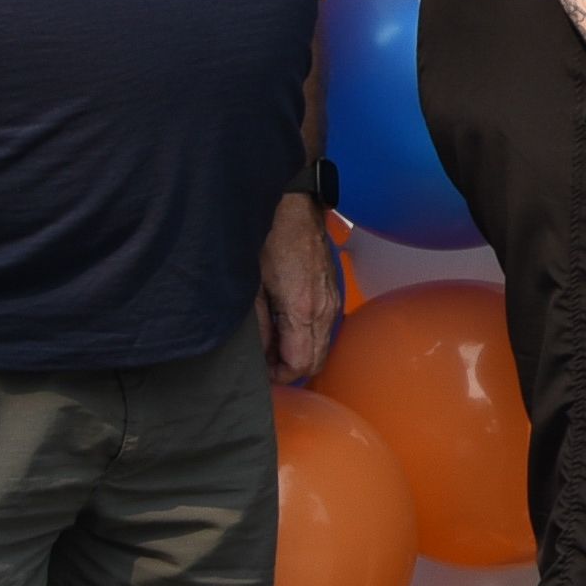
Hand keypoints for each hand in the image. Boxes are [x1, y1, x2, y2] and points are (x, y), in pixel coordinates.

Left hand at [259, 193, 342, 384]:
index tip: (260, 371)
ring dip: (299, 353)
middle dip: (289, 368)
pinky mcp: (333, 294)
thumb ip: (259, 326)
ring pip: (322, 347)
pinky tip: (286, 326)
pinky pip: (325, 329)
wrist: (296, 210)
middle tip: (264, 363)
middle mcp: (325, 311)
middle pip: (315, 361)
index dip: (278, 375)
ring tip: (272, 344)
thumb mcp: (252, 287)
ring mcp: (333, 302)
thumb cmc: (270, 241)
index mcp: (304, 312)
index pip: (299, 364)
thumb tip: (260, 354)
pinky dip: (308, 338)